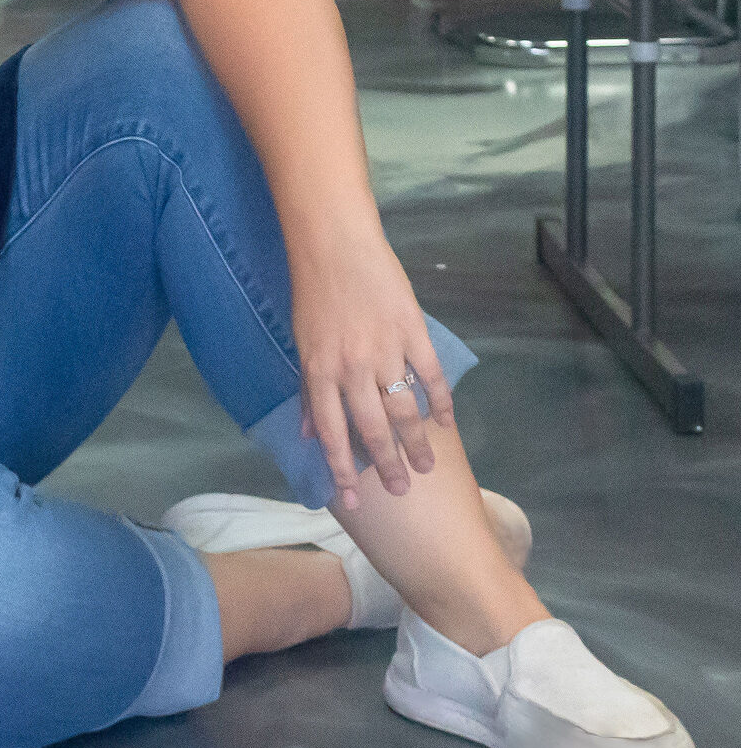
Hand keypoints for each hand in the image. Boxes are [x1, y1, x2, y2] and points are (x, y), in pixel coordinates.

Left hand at [289, 226, 455, 507]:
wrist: (335, 245)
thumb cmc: (313, 293)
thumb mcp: (301, 344)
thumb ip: (309, 391)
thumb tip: (308, 433)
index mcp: (320, 372)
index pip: (332, 434)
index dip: (343, 470)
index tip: (354, 502)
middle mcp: (352, 368)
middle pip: (373, 429)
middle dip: (387, 465)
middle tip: (402, 492)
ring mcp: (385, 350)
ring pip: (404, 409)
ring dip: (416, 442)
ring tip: (426, 467)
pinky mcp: (412, 331)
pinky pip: (430, 375)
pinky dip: (440, 401)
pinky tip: (445, 423)